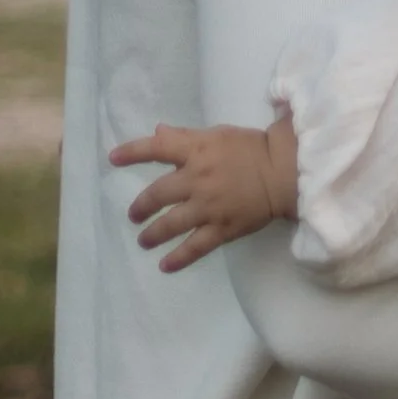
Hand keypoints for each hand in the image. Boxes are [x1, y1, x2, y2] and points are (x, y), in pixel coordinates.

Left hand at [109, 111, 297, 268]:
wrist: (284, 172)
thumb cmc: (252, 148)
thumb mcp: (217, 134)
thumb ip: (186, 136)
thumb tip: (158, 132)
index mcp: (197, 151)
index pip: (157, 149)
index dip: (132, 152)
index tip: (112, 159)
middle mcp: (197, 179)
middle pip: (158, 194)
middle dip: (141, 207)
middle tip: (133, 215)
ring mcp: (208, 206)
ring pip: (171, 224)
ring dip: (152, 234)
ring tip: (143, 240)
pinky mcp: (222, 229)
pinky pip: (195, 247)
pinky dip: (178, 258)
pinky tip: (164, 266)